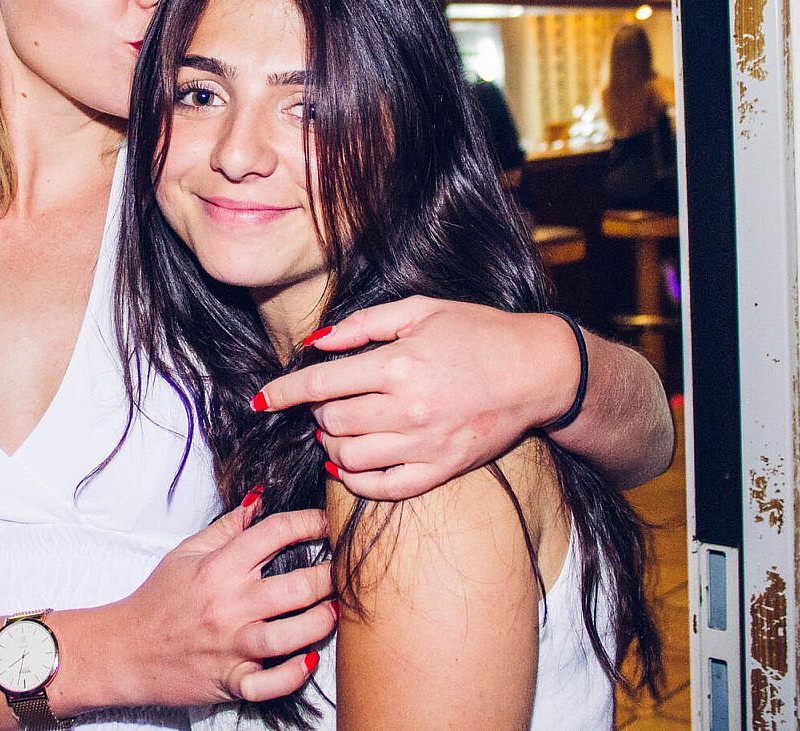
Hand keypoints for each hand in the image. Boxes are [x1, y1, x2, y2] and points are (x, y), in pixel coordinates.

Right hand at [113, 498, 335, 706]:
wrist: (125, 650)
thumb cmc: (158, 600)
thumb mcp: (186, 553)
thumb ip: (226, 528)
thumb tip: (259, 500)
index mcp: (218, 568)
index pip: (274, 533)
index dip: (309, 522)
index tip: (327, 522)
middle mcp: (229, 606)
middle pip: (295, 587)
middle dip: (329, 576)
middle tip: (344, 569)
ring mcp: (231, 646)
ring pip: (291, 636)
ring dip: (320, 622)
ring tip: (333, 610)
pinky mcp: (231, 680)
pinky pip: (270, 685)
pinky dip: (293, 675)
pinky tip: (308, 660)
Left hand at [257, 298, 575, 500]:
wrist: (538, 371)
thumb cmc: (479, 332)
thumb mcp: (420, 310)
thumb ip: (363, 324)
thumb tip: (316, 342)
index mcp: (399, 363)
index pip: (320, 384)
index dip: (282, 393)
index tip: (261, 401)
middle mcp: (408, 408)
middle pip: (330, 423)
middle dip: (314, 414)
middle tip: (325, 401)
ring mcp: (425, 444)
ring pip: (348, 458)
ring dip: (331, 445)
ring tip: (339, 428)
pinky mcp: (441, 470)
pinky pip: (382, 488)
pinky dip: (355, 479)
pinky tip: (349, 462)